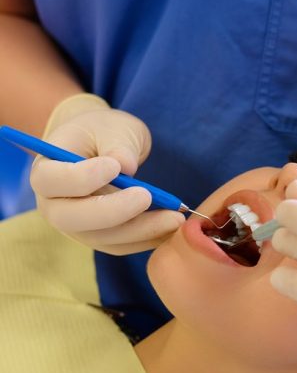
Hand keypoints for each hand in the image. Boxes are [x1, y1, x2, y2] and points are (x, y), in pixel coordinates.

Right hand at [31, 93, 183, 253]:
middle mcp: (55, 205)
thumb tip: (126, 166)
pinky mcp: (100, 237)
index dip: (81, 178)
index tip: (114, 166)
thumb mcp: (111, 127)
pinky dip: (147, 239)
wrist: (102, 148)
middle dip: (113, 211)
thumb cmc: (102, 133)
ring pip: (103, 237)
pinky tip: (171, 227)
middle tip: (147, 196)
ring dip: (141, 230)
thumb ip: (117, 143)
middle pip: (73, 218)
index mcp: (46, 170)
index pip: (51, 181)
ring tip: (174, 217)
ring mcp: (77, 226)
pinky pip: (122, 245)